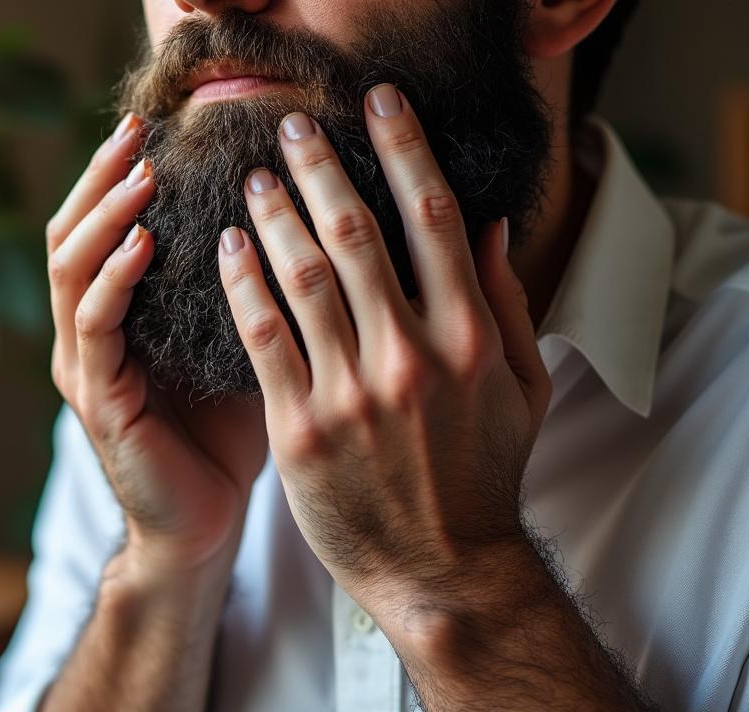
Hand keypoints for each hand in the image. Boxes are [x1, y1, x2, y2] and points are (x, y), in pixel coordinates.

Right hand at [48, 114, 267, 577]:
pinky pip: (94, 323)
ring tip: (141, 173)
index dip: (118, 173)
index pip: (100, 226)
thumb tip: (294, 211)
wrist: (206, 524)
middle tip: (136, 129)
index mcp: (117, 316)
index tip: (153, 125)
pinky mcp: (94, 399)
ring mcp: (83, 365)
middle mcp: (87, 333)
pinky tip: (144, 242)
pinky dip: (115, 276)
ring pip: (69, 268)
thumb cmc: (228, 434)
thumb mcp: (238, 340)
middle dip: (100, 176)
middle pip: (70, 232)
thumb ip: (241, 283)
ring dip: (104, 215)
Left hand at [216, 85, 552, 627]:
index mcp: (469, 338)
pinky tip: (228, 248)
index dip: (404, 149)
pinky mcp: (300, 428)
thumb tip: (487, 222)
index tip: (380, 103)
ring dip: (273, 215)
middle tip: (292, 127)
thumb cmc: (483, 476)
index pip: (433, 217)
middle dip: (320, 167)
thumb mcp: (521, 387)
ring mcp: (351, 393)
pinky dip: (242, 284)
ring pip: (301, 277)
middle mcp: (410, 357)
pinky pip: (262, 337)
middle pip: (357, 234)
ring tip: (254, 178)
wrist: (441, 569)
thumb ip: (503, 301)